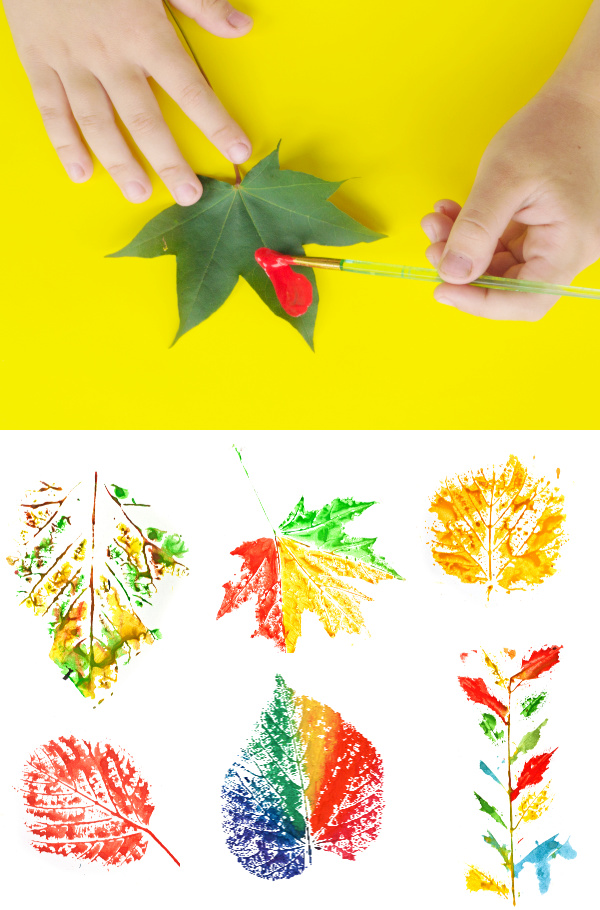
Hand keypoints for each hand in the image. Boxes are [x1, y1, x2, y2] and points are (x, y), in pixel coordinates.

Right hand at [3, 0, 252, 203]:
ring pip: (97, 123)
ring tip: (139, 193)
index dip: (215, 122)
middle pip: (143, 119)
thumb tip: (240, 27)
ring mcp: (70, 60)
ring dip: (119, 162)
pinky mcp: (37, 61)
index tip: (237, 149)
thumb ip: (199, 2)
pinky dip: (64, 144)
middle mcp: (109, 54)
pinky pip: (51, 110)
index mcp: (144, 31)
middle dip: (168, 160)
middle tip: (188, 194)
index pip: (188, 87)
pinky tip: (82, 173)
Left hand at [420, 85, 599, 318]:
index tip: (441, 289)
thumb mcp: (505, 178)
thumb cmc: (552, 130)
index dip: (480, 302)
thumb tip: (453, 273)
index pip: (526, 301)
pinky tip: (453, 213)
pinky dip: (475, 234)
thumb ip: (477, 230)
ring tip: (437, 221)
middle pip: (510, 286)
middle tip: (433, 244)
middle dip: (464, 269)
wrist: (578, 100)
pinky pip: (505, 246)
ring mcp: (557, 243)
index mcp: (570, 245)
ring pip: (502, 266)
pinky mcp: (545, 231)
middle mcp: (569, 252)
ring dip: (463, 249)